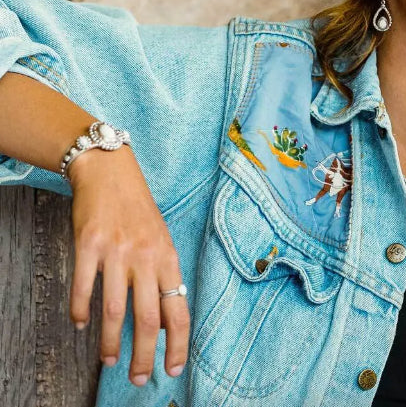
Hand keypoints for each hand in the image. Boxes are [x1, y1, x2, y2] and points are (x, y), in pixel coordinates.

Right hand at [67, 146, 189, 385]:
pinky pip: (83, 289)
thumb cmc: (138, 210)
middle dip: (145, 356)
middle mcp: (145, 257)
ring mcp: (116, 251)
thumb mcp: (161, 240)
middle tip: (139, 379)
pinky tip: (81, 324)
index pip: (178, 310)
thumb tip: (164, 319)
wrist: (111, 173)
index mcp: (168, 257)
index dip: (178, 344)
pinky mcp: (89, 245)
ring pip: (114, 311)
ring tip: (111, 361)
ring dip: (111, 343)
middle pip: (147, 320)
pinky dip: (81, 312)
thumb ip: (163, 276)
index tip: (173, 368)